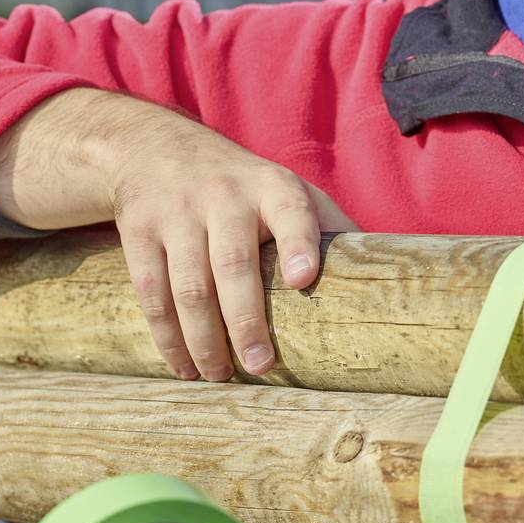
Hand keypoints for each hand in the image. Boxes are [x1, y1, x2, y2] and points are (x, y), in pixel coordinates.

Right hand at [0, 89, 357, 380]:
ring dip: (202, 339)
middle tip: (261, 365)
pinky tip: (183, 366)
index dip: (299, 243)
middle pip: (232, 264)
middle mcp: (222, 195)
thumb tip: (386, 274)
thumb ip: (326, 224)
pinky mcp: (138, 230)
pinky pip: (150, 291)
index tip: (305, 280)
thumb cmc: (238, 183)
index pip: (291, 210)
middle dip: (245, 321)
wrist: (151, 146)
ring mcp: (176, 213)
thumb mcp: (283, 187)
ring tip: (220, 375)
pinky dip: (166, 336)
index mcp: (270, 187)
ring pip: (187, 286)